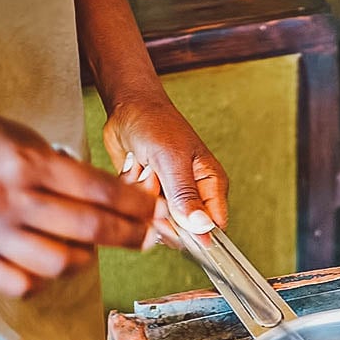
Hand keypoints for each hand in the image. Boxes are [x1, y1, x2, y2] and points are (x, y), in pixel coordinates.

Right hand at [0, 112, 155, 296]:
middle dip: (128, 235)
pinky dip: (44, 279)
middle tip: (145, 238)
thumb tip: (107, 191)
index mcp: (26, 163)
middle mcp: (11, 200)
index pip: (98, 190)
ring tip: (88, 250)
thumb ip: (58, 164)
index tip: (153, 212)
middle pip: (89, 229)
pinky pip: (23, 284)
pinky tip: (48, 265)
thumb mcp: (15, 135)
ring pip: (60, 263)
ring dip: (86, 259)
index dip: (135, 205)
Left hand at [101, 91, 228, 235]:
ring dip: (143, 198)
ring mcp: (170, 197)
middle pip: (181, 230)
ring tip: (145, 168)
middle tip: (154, 178)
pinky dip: (132, 192)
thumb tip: (203, 228)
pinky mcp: (150, 196)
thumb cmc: (156, 123)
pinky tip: (136, 170)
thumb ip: (186, 195)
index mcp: (211, 184)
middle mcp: (193, 194)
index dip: (193, 232)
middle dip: (160, 209)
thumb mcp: (172, 159)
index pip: (212, 226)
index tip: (172, 215)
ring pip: (156, 221)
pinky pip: (138, 211)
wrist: (127, 107)